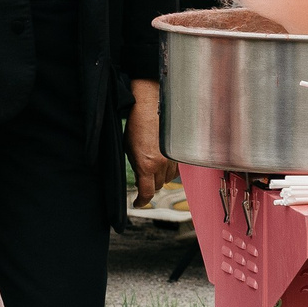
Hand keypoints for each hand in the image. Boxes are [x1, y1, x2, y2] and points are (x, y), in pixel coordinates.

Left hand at [128, 77, 172, 204]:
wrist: (150, 104)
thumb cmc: (136, 124)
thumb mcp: (128, 148)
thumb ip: (136, 165)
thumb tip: (140, 177)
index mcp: (146, 165)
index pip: (147, 193)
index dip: (142, 201)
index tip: (137, 202)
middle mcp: (161, 164)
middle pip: (158, 186)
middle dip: (150, 188)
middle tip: (143, 184)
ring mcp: (172, 157)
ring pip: (168, 179)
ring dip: (160, 179)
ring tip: (152, 172)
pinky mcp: (178, 151)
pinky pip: (176, 168)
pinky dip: (169, 170)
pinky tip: (163, 164)